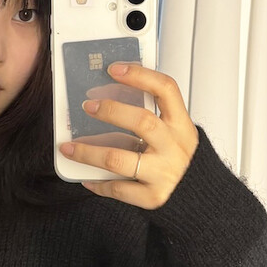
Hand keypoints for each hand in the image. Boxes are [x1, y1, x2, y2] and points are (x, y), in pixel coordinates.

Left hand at [59, 62, 198, 206]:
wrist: (199, 198)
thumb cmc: (178, 161)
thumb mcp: (173, 134)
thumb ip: (150, 117)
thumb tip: (106, 98)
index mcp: (181, 125)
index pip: (166, 89)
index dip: (140, 75)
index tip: (114, 69)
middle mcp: (175, 147)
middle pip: (142, 121)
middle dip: (111, 111)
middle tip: (88, 106)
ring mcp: (164, 173)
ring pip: (118, 159)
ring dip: (88, 152)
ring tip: (68, 147)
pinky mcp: (153, 197)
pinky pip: (118, 188)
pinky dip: (98, 183)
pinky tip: (86, 178)